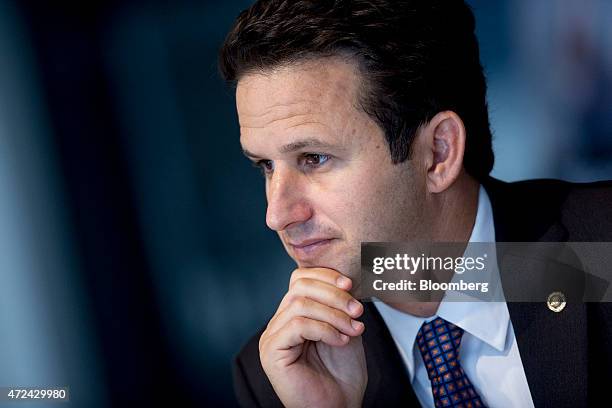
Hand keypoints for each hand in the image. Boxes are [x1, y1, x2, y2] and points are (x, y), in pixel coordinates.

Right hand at [259, 267, 366, 407]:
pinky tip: (341, 341)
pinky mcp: (271, 351)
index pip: (300, 279)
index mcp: (293, 315)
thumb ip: (340, 305)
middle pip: (299, 287)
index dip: (325, 276)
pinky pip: (297, 326)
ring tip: (354, 328)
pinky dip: (324, 329)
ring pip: (300, 304)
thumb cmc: (342, 374)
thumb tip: (346, 280)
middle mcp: (278, 323)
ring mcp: (272, 337)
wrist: (339, 407)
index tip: (350, 284)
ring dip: (333, 314)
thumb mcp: (346, 328)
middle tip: (357, 310)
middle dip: (333, 294)